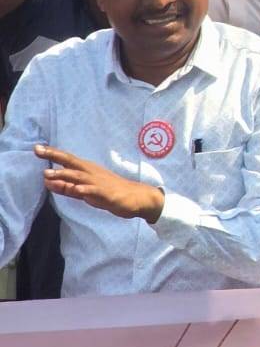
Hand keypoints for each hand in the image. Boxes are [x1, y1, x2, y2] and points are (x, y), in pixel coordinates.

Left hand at [36, 146, 163, 222]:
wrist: (135, 198)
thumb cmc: (108, 192)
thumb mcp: (84, 191)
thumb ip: (65, 186)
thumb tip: (46, 180)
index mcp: (86, 170)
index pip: (67, 160)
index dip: (52, 154)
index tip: (36, 148)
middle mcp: (91, 173)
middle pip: (71, 162)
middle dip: (55, 156)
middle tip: (37, 150)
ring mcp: (99, 183)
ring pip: (79, 177)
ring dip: (64, 174)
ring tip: (48, 174)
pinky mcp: (107, 194)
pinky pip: (94, 192)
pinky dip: (84, 190)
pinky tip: (76, 189)